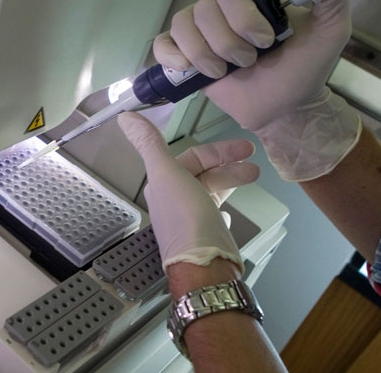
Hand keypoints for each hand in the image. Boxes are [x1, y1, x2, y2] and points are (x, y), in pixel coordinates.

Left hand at [118, 111, 258, 270]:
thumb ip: (149, 143)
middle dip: (229, 165)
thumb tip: (125, 116)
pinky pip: (214, 213)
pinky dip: (223, 205)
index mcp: (163, 184)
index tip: (246, 149)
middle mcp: (174, 200)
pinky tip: (231, 210)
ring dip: (231, 180)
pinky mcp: (206, 235)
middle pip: (204, 173)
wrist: (204, 265)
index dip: (218, 151)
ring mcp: (191, 218)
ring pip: (211, 190)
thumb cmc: (185, 216)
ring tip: (253, 177)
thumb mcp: (166, 173)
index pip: (192, 158)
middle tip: (255, 167)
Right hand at [152, 0, 350, 130]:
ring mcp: (200, 32)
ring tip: (224, 72)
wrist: (285, 109)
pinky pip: (163, 43)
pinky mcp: (184, 57)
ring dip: (203, 53)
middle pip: (204, 8)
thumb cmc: (305, 69)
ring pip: (183, 24)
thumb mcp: (331, 29)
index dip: (243, 16)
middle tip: (250, 62)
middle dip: (227, 41)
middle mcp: (221, 9)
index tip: (266, 42)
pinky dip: (171, 55)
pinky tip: (188, 68)